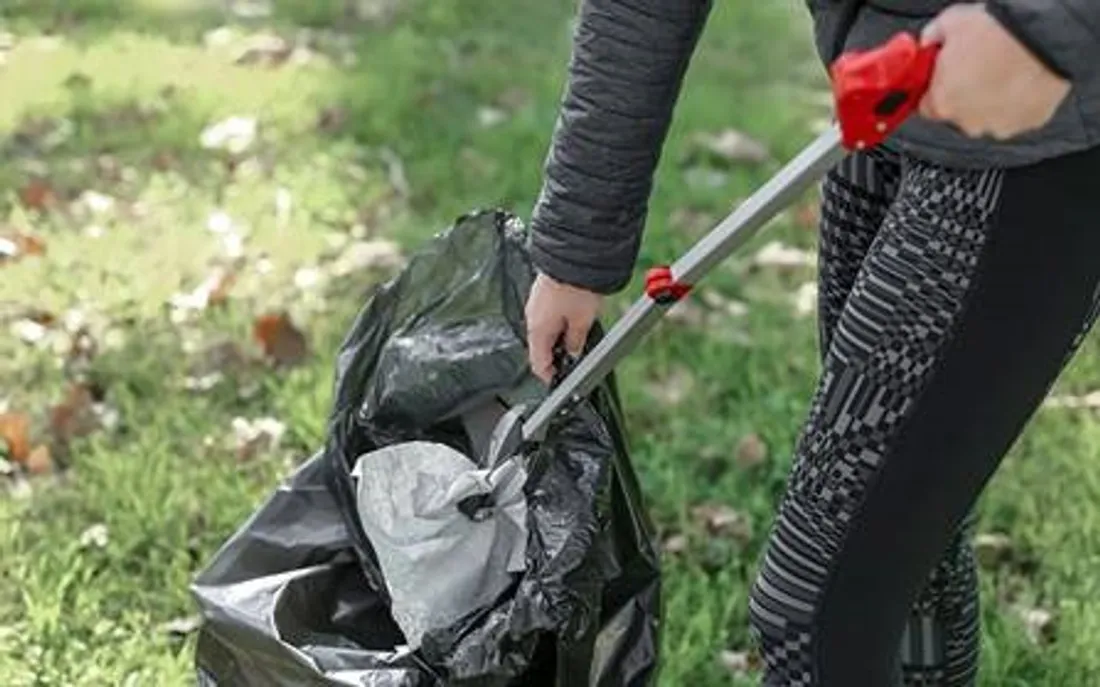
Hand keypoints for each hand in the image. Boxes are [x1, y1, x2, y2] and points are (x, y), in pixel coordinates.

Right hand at [524, 272, 602, 382]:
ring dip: (560, 336)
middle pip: (541, 347)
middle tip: (576, 357)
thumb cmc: (576, 287)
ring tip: (580, 334)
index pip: (538, 365)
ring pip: (546, 329)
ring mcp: (535, 304)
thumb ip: (575, 342)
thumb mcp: (582, 322)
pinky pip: (548, 315)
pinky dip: (559, 321)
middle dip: (557, 355)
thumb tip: (573, 353)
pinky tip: (575, 317)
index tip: (562, 381)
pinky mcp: (543, 292)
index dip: (551, 377)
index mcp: (537, 330)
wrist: (575, 254)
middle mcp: (532, 317)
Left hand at [918, 4, 1070, 139]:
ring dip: (991, 99)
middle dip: (964, 94)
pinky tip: (1022, 80)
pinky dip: (1018, 101)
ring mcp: (1000, 125)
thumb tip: (928, 42)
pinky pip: (1017, 114)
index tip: (943, 79)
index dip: (935, 90)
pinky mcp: (1029, 123)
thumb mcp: (949, 23)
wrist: (1044, 34)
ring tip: (1003, 72)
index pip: (926, 107)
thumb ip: (930, 38)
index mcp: (941, 103)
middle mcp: (968, 122)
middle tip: (977, 68)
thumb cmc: (998, 31)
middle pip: (958, 113)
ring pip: (988, 116)